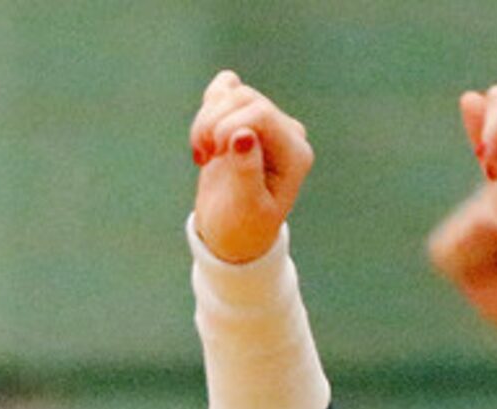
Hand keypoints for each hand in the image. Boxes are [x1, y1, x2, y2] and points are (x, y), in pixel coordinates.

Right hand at [189, 71, 312, 266]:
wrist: (232, 233)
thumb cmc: (243, 226)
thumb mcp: (246, 208)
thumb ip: (247, 172)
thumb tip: (243, 134)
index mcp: (295, 154)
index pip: (261, 114)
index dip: (228, 126)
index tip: (212, 155)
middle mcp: (286, 133)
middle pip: (245, 98)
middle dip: (213, 122)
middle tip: (202, 157)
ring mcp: (267, 123)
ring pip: (233, 93)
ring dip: (206, 119)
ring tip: (202, 153)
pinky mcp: (244, 118)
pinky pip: (227, 88)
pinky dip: (209, 104)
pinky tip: (204, 135)